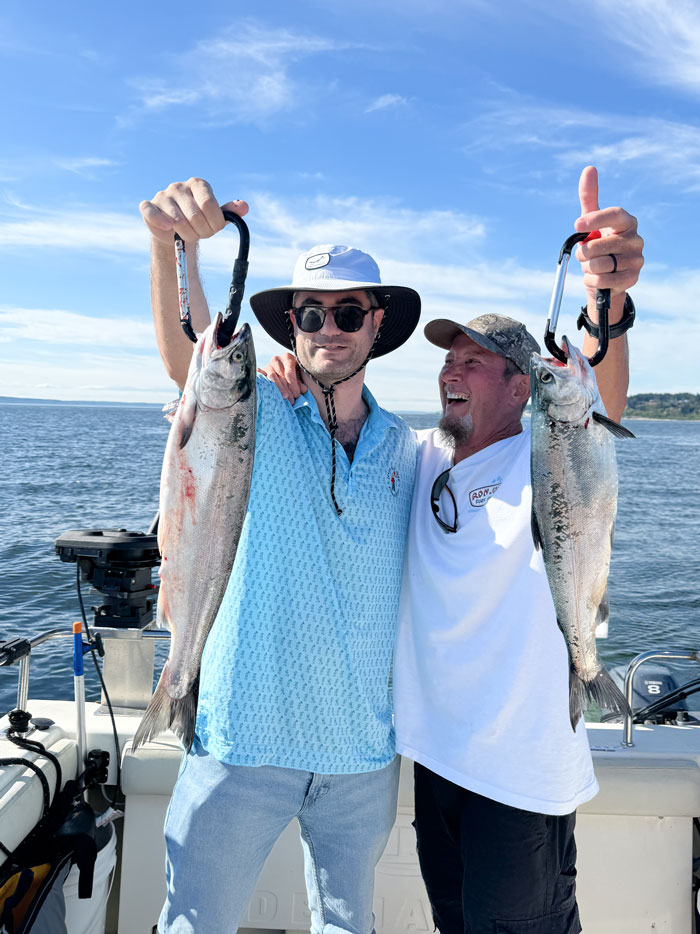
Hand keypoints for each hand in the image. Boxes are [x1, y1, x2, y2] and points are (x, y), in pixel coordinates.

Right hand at [139, 177, 248, 244]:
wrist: (177, 230)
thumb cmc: (199, 220)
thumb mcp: (216, 216)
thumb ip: (229, 212)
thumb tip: (244, 207)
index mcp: (198, 184)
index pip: (209, 205)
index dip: (214, 224)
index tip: (214, 229)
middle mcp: (179, 186)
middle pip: (195, 216)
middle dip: (201, 232)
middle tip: (200, 234)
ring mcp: (163, 195)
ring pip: (177, 221)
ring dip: (186, 235)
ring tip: (187, 234)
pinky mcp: (149, 206)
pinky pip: (151, 213)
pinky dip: (160, 223)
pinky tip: (168, 228)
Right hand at [258, 353, 305, 401]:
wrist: (282, 366)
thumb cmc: (293, 370)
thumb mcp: (298, 374)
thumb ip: (301, 382)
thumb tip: (303, 390)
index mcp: (287, 358)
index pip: (289, 373)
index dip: (293, 385)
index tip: (297, 394)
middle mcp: (276, 359)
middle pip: (281, 377)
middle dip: (287, 390)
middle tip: (292, 400)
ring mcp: (268, 365)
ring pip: (272, 378)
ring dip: (279, 390)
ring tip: (285, 398)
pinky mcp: (263, 371)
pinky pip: (264, 379)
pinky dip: (268, 386)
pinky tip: (273, 393)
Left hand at [573, 166, 643, 297]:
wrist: (605, 278)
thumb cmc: (598, 244)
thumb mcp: (591, 222)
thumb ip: (589, 198)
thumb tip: (589, 168)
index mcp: (627, 222)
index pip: (615, 214)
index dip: (595, 219)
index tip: (577, 224)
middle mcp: (636, 239)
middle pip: (598, 245)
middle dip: (584, 253)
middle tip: (587, 254)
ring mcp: (637, 259)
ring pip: (598, 265)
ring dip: (588, 268)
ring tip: (594, 266)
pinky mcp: (632, 278)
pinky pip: (602, 280)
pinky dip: (592, 281)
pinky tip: (598, 278)